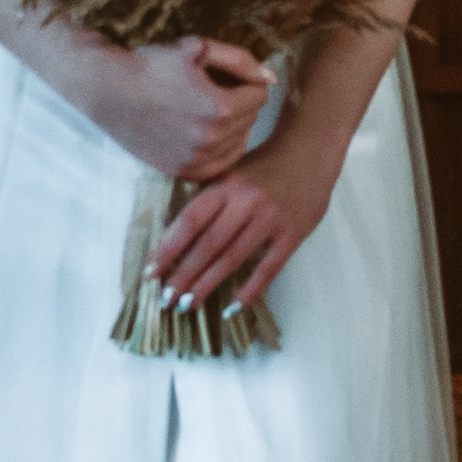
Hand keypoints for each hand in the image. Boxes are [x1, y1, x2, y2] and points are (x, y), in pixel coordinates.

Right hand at [83, 33, 273, 182]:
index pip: (260, 96)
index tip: (225, 78)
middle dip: (239, 103)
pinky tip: (202, 134)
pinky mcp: (181, 171)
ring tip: (205, 112)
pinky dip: (218, 151)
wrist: (109, 91)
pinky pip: (219, 165)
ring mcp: (195, 159)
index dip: (246, 82)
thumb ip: (240, 61)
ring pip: (239, 144)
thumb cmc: (153, 65)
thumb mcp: (198, 49)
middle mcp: (210, 138)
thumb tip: (271, 78)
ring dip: (231, 128)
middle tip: (211, 92)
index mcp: (220, 107)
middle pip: (251, 120)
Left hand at [153, 120, 343, 315]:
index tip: (151, 272)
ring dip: (207, 285)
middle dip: (184, 275)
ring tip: (187, 305)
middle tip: (166, 299)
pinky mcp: (292, 236)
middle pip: (208, 245)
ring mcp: (270, 221)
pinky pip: (268, 270)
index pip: (190, 221)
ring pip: (232, 260)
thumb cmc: (264, 164)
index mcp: (225, 185)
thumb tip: (177, 234)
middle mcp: (245, 203)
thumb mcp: (230, 171)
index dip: (168, 248)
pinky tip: (232, 310)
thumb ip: (208, 198)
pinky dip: (249, 292)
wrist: (310, 152)